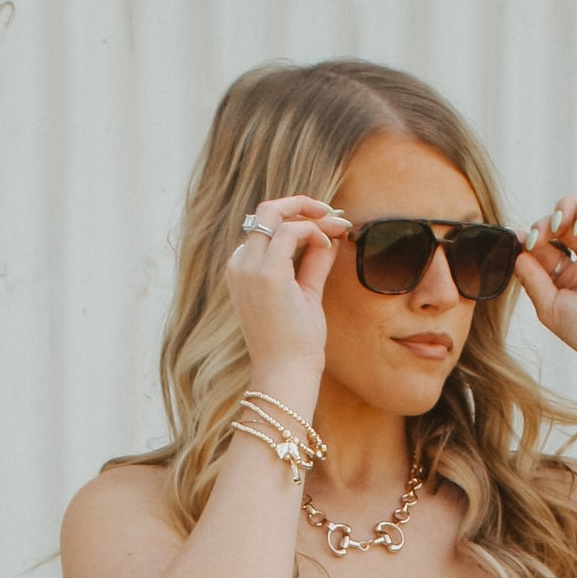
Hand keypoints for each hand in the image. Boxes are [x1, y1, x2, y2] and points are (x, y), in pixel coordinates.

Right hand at [224, 194, 348, 393]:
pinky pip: (290, 231)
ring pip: (275, 214)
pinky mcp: (266, 274)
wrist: (286, 373)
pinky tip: (327, 245)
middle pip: (266, 211)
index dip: (298, 219)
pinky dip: (313, 231)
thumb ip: (314, 262)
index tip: (327, 225)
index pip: (266, 227)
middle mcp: (239, 264)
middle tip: (331, 212)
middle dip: (301, 204)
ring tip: (337, 228)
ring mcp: (249, 268)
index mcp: (242, 269)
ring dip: (311, 216)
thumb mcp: (305, 293)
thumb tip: (330, 236)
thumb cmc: (294, 343)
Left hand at [515, 197, 576, 376]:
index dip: (531, 239)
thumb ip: (532, 279)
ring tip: (560, 225)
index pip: (544, 248)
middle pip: (560, 226)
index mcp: (568, 277)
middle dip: (546, 224)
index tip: (519, 240)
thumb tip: (518, 255)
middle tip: (539, 236)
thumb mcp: (549, 307)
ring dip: (567, 209)